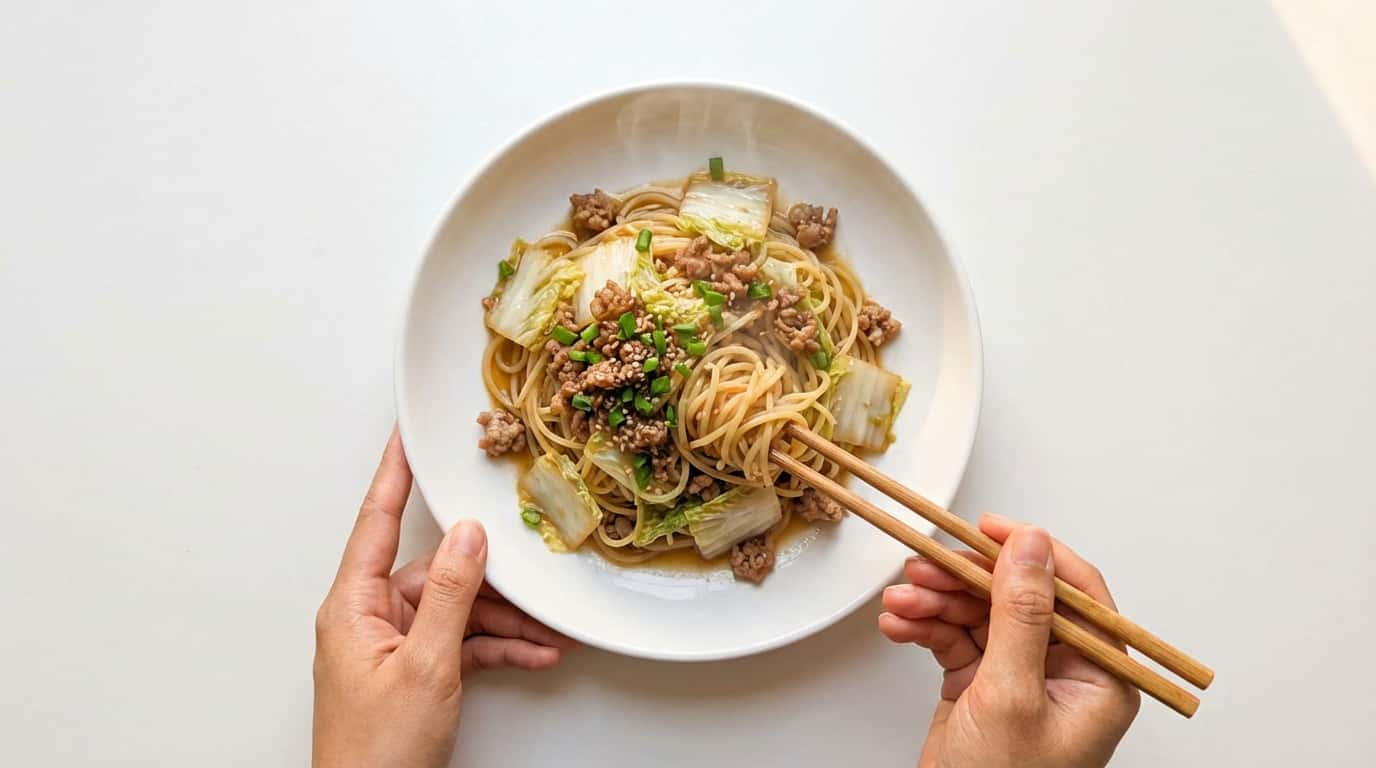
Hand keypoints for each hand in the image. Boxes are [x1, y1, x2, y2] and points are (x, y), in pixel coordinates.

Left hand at [313, 428, 575, 767]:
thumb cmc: (375, 754)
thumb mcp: (426, 666)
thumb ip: (451, 595)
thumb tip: (469, 536)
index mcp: (354, 605)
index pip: (377, 521)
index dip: (394, 474)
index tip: (407, 435)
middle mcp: (370, 618)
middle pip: (438, 573)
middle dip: (491, 580)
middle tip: (530, 566)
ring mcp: (394, 646)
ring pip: (459, 611)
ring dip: (505, 622)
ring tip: (548, 631)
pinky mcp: (415, 672)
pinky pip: (462, 645)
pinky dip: (497, 649)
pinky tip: (533, 654)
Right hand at [880, 514, 1139, 767]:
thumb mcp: (1010, 695)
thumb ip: (1020, 614)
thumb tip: (1031, 546)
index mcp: (1098, 678)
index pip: (1075, 593)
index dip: (1032, 553)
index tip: (989, 528)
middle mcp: (1064, 674)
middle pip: (1015, 598)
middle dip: (964, 581)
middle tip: (924, 566)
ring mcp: (1021, 681)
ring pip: (978, 614)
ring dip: (936, 602)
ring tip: (902, 601)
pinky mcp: (981, 689)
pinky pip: (954, 640)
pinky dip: (925, 628)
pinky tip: (900, 624)